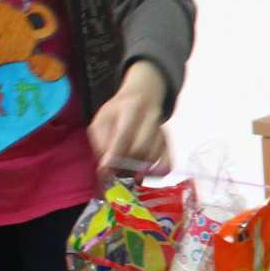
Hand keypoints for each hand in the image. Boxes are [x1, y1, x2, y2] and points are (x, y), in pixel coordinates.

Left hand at [88, 59, 169, 177]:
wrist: (143, 95)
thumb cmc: (118, 112)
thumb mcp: (102, 120)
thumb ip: (101, 143)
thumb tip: (106, 168)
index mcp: (131, 109)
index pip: (124, 134)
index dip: (115, 154)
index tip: (107, 171)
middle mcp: (151, 117)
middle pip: (141, 148)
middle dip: (127, 165)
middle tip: (116, 173)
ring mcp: (162, 128)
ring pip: (154, 155)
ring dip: (140, 169)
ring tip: (128, 173)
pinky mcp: (168, 138)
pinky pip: (168, 158)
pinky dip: (158, 170)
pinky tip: (149, 175)